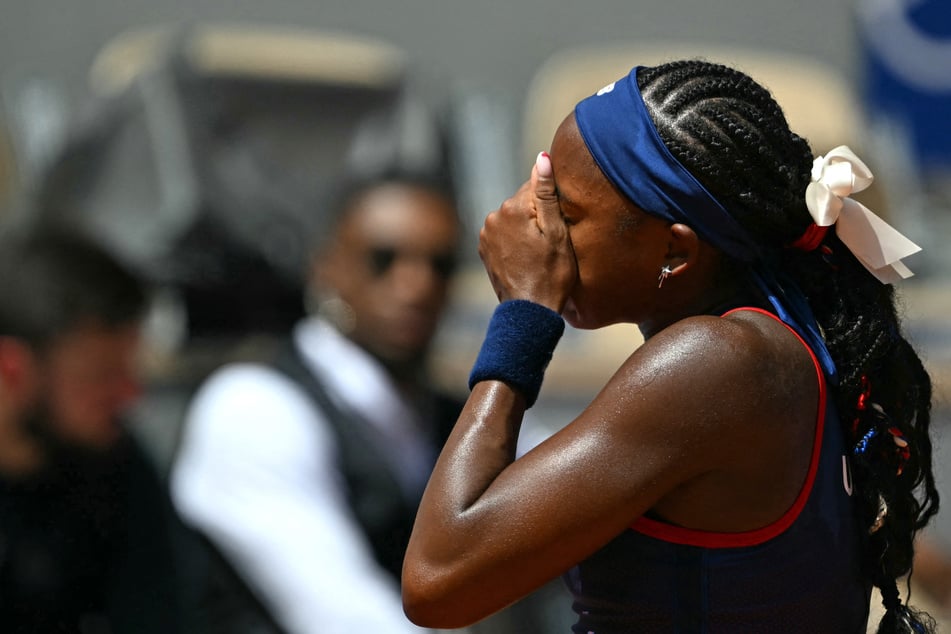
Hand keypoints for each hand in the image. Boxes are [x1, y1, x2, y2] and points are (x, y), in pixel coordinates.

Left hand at [478, 152, 576, 310]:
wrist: (530, 311)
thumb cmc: (551, 274)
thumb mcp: (557, 233)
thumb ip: (546, 193)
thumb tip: (541, 158)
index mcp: (512, 209)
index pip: (536, 186)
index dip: (551, 204)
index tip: (558, 224)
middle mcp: (493, 216)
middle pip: (523, 201)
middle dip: (537, 215)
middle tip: (550, 242)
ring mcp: (486, 233)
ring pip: (514, 217)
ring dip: (526, 227)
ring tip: (538, 252)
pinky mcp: (484, 248)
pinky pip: (504, 233)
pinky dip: (515, 240)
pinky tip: (526, 257)